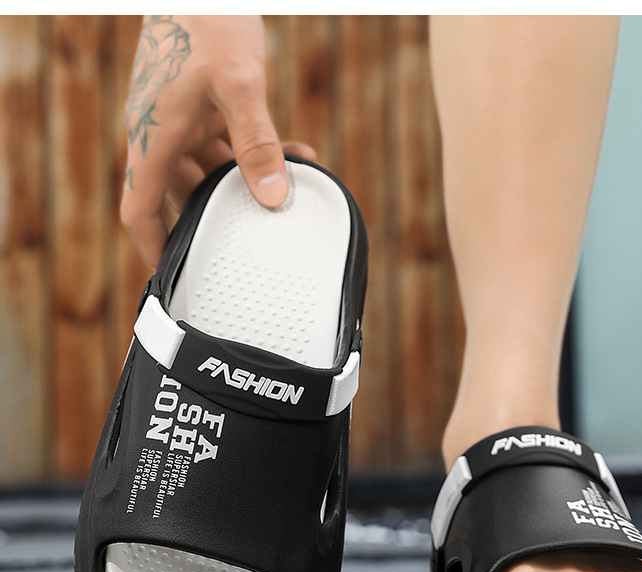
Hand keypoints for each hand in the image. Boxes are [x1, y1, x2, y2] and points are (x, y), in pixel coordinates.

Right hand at [120, 15, 314, 265]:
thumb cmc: (207, 20)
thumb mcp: (238, 86)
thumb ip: (257, 144)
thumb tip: (274, 198)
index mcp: (153, 137)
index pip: (140, 207)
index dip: (154, 245)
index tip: (173, 273)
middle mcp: (163, 132)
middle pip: (183, 194)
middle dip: (217, 217)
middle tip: (249, 244)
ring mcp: (184, 117)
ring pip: (213, 170)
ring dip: (249, 184)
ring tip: (288, 198)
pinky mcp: (205, 102)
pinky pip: (232, 141)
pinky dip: (262, 153)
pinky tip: (299, 157)